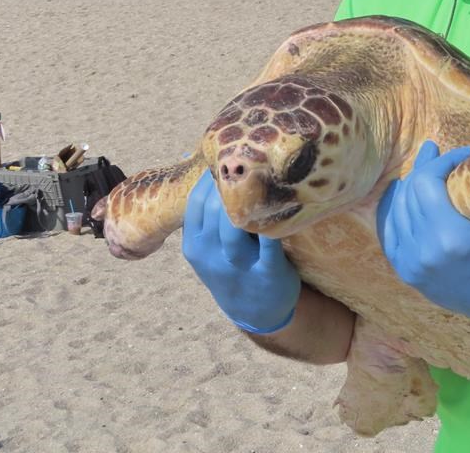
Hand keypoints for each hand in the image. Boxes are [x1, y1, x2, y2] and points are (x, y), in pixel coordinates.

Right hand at [182, 169, 300, 333]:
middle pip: (214, 209)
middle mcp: (211, 256)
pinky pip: (270, 242)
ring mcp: (238, 266)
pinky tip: (281, 204)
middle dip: (231, 183)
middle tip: (250, 161)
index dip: (212, 177)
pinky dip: (274, 223)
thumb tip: (188, 159)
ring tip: (262, 179)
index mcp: (194, 245)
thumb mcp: (207, 246)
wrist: (257, 312)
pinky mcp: (268, 272)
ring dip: (249, 201)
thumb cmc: (232, 266)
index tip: (229, 158)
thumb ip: (203, 211)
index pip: (196, 202)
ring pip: (236, 226)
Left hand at [377, 141, 469, 339]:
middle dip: (424, 168)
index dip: (441, 161)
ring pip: (396, 211)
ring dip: (410, 187)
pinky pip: (390, 233)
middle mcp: (424, 252)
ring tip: (425, 170)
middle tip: (439, 154)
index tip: (462, 154)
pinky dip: (395, 211)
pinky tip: (404, 195)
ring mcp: (411, 265)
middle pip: (408, 193)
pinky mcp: (408, 273)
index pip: (425, 182)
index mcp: (450, 236)